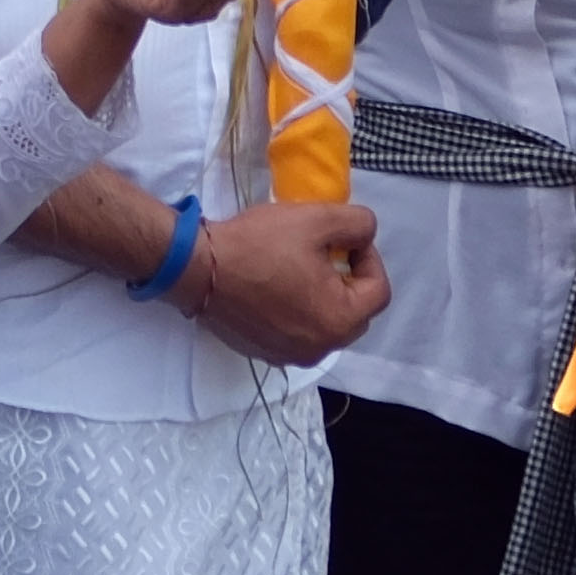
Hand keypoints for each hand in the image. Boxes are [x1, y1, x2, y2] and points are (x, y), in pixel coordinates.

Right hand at [169, 196, 386, 370]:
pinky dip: (297, 313)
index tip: (344, 239)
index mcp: (339, 320)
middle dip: (348, 281)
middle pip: (355, 313)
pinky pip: (297, 334)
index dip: (368, 258)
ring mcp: (290, 355)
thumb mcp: (316, 219)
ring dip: (323, 298)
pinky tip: (275, 287)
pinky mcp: (264, 353)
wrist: (197, 269)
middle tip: (325, 253)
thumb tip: (365, 236)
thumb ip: (359, 223)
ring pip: (326, 325)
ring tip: (300, 269)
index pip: (378, 290)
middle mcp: (320, 348)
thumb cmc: (259, 245)